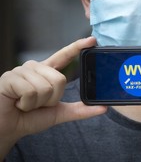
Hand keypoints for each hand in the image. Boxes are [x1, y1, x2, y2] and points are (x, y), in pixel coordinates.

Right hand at [0, 37, 106, 158]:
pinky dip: (26, 104)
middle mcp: (35, 67)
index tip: (92, 40)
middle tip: (37, 103)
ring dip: (38, 103)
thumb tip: (103, 108)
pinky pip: (30, 92)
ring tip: (25, 103)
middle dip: (51, 99)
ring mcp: (22, 71)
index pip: (64, 56)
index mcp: (47, 72)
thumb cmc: (30, 118)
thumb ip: (80, 110)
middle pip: (59, 80)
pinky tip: (16, 103)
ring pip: (46, 87)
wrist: (8, 129)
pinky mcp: (10, 77)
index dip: (77, 47)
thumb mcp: (59, 112)